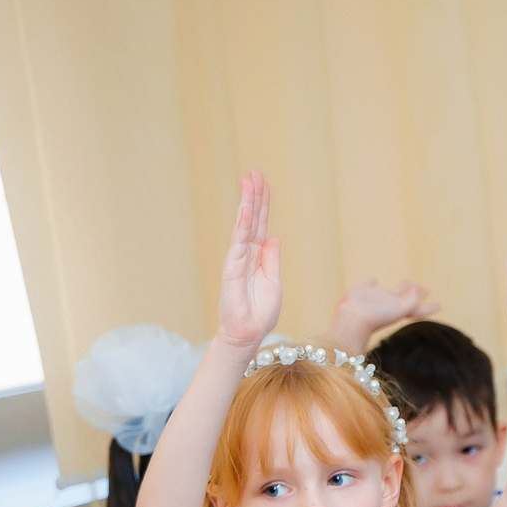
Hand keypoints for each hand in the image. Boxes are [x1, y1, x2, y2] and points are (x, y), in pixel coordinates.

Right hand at [215, 171, 281, 349]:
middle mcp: (246, 254)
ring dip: (246, 203)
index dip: (263, 204)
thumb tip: (273, 237)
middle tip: (254, 172)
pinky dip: (242, 226)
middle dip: (253, 196)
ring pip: (244, 225)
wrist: (248, 334)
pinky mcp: (232, 268)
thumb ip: (271, 259)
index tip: (263, 183)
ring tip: (248, 181)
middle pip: (252, 219)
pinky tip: (245, 209)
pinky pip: (239, 243)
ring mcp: (238, 259)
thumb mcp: (273, 282)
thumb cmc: (260, 312)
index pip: (261, 224)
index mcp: (258, 257)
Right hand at [329, 279, 435, 350]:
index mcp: (399, 311)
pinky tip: (374, 279)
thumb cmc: (376, 317)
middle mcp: (389, 305)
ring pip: (391, 292)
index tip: (439, 306)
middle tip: (425, 288)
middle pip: (407, 299)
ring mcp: (376, 298)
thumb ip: (413, 300)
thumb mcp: (400, 309)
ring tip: (408, 282)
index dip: (428, 308)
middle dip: (416, 294)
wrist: (351, 319)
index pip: (418, 309)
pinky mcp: (362, 291)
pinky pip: (370, 284)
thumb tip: (420, 289)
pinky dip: (372, 282)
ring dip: (400, 287)